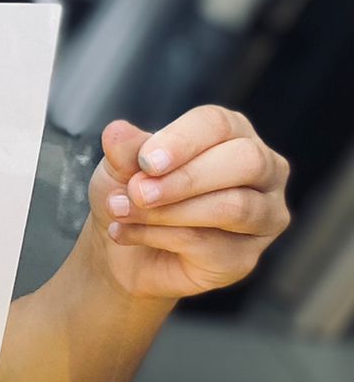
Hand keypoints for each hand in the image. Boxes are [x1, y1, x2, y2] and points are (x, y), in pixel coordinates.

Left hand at [86, 107, 289, 300]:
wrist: (122, 250)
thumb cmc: (132, 195)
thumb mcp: (120, 166)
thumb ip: (125, 150)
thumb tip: (117, 131)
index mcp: (232, 133)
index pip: (219, 124)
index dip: (181, 140)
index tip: (146, 161)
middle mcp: (263, 170)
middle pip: (246, 161)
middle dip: (186, 178)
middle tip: (137, 191)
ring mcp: (263, 216)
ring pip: (234, 207)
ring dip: (169, 211)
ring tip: (122, 211)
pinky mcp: (246, 257)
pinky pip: (210, 244)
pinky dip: (158, 236)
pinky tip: (125, 233)